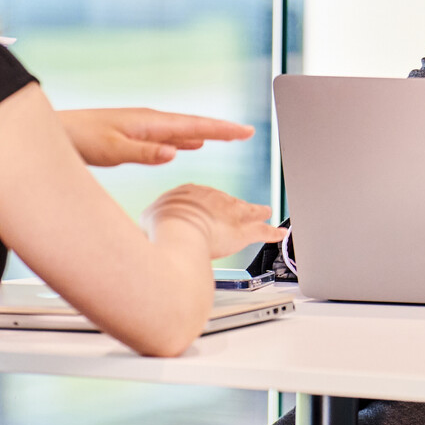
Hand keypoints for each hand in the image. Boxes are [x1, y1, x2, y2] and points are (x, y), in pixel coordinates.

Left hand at [58, 108, 253, 166]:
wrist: (54, 131)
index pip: (194, 126)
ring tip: (226, 136)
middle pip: (193, 125)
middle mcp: (149, 121)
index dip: (221, 129)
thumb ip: (144, 152)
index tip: (245, 131)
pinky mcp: (133, 135)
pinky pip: (169, 137)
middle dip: (220, 129)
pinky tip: (189, 145)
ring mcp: (142, 127)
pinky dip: (185, 140)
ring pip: (182, 131)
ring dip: (206, 133)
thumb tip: (176, 152)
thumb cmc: (78, 139)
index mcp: (149, 122)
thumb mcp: (111, 150)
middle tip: (246, 132)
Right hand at [141, 183, 285, 259]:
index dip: (204, 210)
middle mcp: (215, 198)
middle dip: (231, 210)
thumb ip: (151, 222)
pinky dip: (273, 233)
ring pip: (248, 211)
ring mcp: (232, 212)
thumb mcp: (147, 220)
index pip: (202, 199)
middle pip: (227, 203)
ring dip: (257, 212)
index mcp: (191, 192)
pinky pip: (264, 231)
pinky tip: (281, 233)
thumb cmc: (161, 227)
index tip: (202, 216)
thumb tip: (143, 230)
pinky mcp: (244, 230)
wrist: (179, 230)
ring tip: (265, 212)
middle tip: (234, 214)